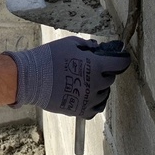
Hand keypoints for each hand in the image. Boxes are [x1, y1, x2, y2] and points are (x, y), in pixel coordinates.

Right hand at [4, 38, 130, 118]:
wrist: (32, 78)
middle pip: (110, 80)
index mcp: (96, 66)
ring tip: (87, 83)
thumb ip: (87, 45)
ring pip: (103, 95)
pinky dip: (94, 103)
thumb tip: (97, 48)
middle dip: (105, 73)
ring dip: (99, 88)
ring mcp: (88, 99)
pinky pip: (95, 109)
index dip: (122, 59)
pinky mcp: (80, 111)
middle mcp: (96, 84)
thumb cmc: (50, 57)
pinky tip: (86, 96)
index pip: (119, 63)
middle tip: (94, 69)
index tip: (122, 58)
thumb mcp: (69, 44)